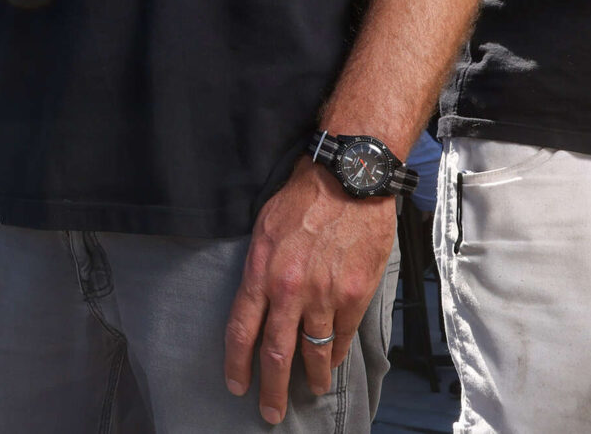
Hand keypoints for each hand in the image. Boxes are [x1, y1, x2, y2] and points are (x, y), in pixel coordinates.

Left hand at [225, 161, 394, 424]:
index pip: (241, 330)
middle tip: (270, 413)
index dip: (237, 364)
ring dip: (311, 378)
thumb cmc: (302, 199)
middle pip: (276, 354)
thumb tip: (256, 301)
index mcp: (260, 272)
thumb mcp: (263, 229)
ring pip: (313, 352)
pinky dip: (335, 354)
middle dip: (271, 390)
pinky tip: (331, 363)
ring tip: (311, 391)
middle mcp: (289, 290)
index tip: (236, 385)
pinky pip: (341, 337)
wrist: (349, 180)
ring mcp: (324, 296)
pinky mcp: (354, 295)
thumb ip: (258, 269)